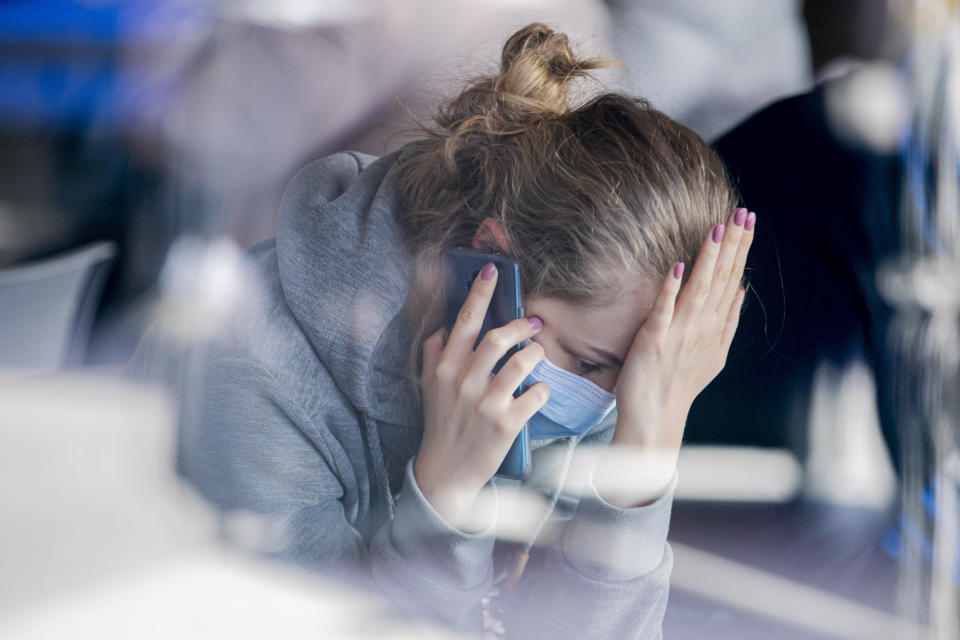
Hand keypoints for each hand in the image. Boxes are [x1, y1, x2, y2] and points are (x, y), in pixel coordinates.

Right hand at [415, 262, 549, 525]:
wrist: (445, 474)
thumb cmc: (441, 425)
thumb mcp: (430, 387)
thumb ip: (435, 353)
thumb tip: (445, 324)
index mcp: (444, 367)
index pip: (464, 320)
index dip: (480, 292)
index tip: (492, 270)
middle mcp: (464, 381)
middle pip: (499, 337)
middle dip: (522, 324)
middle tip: (534, 324)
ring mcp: (486, 403)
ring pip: (523, 361)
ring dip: (536, 353)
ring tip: (537, 356)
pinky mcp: (507, 424)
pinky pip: (537, 394)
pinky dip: (543, 390)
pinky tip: (538, 391)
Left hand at [597, 208, 755, 506]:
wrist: (656, 418)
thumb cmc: (680, 385)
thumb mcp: (714, 353)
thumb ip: (729, 320)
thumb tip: (742, 289)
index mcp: (715, 326)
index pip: (732, 278)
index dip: (740, 248)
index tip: (748, 218)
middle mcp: (702, 326)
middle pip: (720, 278)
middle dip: (733, 244)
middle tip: (743, 212)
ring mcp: (679, 332)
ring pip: (698, 289)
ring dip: (708, 259)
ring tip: (717, 229)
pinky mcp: (654, 340)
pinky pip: (663, 309)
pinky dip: (671, 289)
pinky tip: (678, 266)